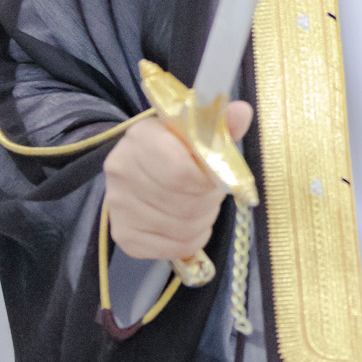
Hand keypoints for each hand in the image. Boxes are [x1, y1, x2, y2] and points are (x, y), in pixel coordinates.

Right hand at [105, 102, 252, 261]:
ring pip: (182, 228)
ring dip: (204, 220)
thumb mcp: (198, 129)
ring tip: (201, 205)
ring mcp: (118, 206)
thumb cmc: (177, 146)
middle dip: (210, 201)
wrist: (143, 167)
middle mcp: (121, 171)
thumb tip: (242, 112)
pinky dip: (191, 240)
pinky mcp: (124, 235)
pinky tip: (190, 225)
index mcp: (141, 137)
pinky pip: (173, 248)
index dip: (210, 181)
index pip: (182, 174)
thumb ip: (221, 124)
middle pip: (186, 205)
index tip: (217, 176)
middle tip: (212, 192)